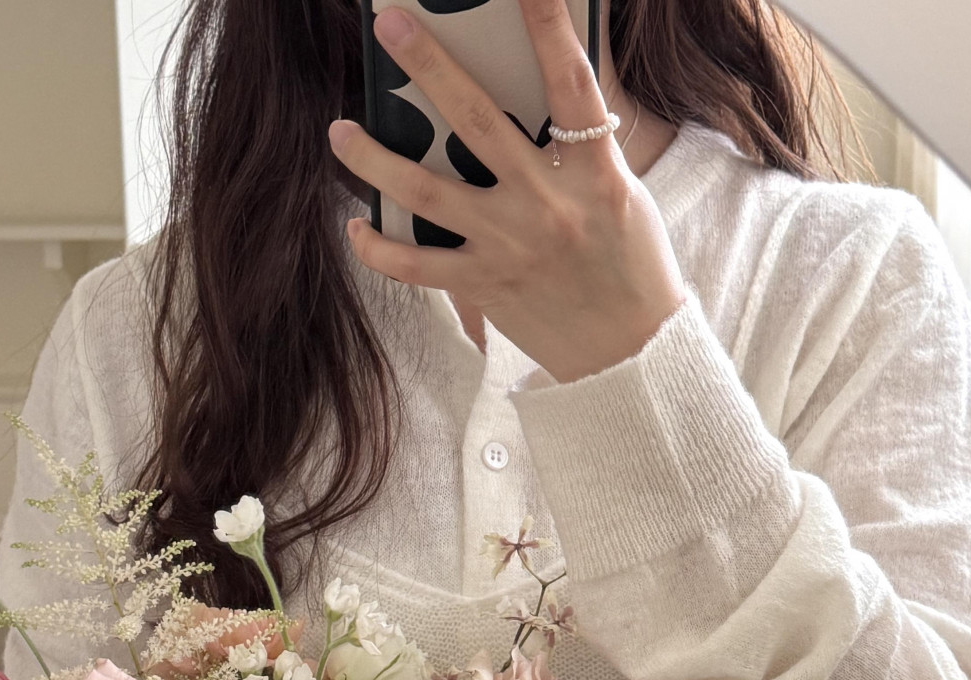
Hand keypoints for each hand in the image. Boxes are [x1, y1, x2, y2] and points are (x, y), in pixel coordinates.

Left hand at [332, 0, 685, 383]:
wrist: (631, 354)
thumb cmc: (631, 268)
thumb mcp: (621, 196)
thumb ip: (579, 151)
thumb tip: (534, 100)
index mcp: (593, 172)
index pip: (571, 82)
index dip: (548, 25)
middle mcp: (547, 205)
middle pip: (478, 121)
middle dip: (429, 67)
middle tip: (389, 25)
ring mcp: (510, 247)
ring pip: (427, 193)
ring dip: (375, 158)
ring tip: (338, 130)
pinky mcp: (485, 287)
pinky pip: (417, 266)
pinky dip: (379, 250)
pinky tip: (356, 226)